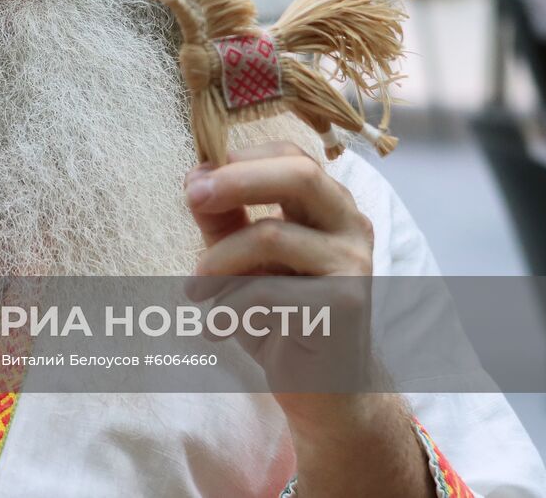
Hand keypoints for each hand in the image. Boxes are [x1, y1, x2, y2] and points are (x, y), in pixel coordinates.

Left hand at [183, 141, 374, 423]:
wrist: (321, 389)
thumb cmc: (279, 317)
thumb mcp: (242, 261)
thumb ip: (224, 220)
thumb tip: (194, 178)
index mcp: (328, 206)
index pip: (291, 156)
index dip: (241, 159)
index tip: (194, 180)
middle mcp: (350, 225)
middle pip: (300, 175)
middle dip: (236, 180)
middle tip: (191, 196)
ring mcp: (354, 263)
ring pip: (273, 235)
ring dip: (217, 261)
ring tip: (192, 291)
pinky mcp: (346, 303)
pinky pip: (270, 290)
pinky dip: (230, 306)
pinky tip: (214, 328)